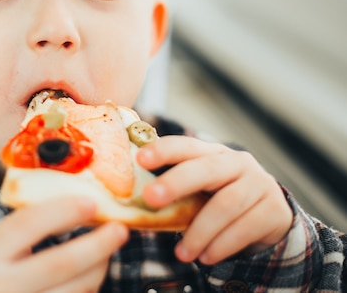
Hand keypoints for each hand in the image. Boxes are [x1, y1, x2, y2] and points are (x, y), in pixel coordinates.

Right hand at [0, 196, 128, 292]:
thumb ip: (31, 224)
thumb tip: (83, 203)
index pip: (28, 224)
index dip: (64, 210)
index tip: (92, 201)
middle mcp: (0, 288)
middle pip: (61, 263)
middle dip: (97, 243)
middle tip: (119, 228)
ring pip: (77, 287)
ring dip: (99, 265)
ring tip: (105, 248)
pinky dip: (90, 284)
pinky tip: (90, 271)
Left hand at [137, 136, 292, 264]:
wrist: (268, 218)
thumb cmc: (218, 201)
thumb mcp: (198, 190)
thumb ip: (173, 188)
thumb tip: (130, 202)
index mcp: (212, 153)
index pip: (186, 145)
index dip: (164, 149)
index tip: (140, 159)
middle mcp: (237, 162)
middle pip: (205, 169)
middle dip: (176, 183)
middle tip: (151, 198)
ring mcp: (259, 184)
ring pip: (226, 204)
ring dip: (200, 231)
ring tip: (182, 254)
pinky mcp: (274, 210)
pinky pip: (246, 227)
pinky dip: (222, 245)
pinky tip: (206, 257)